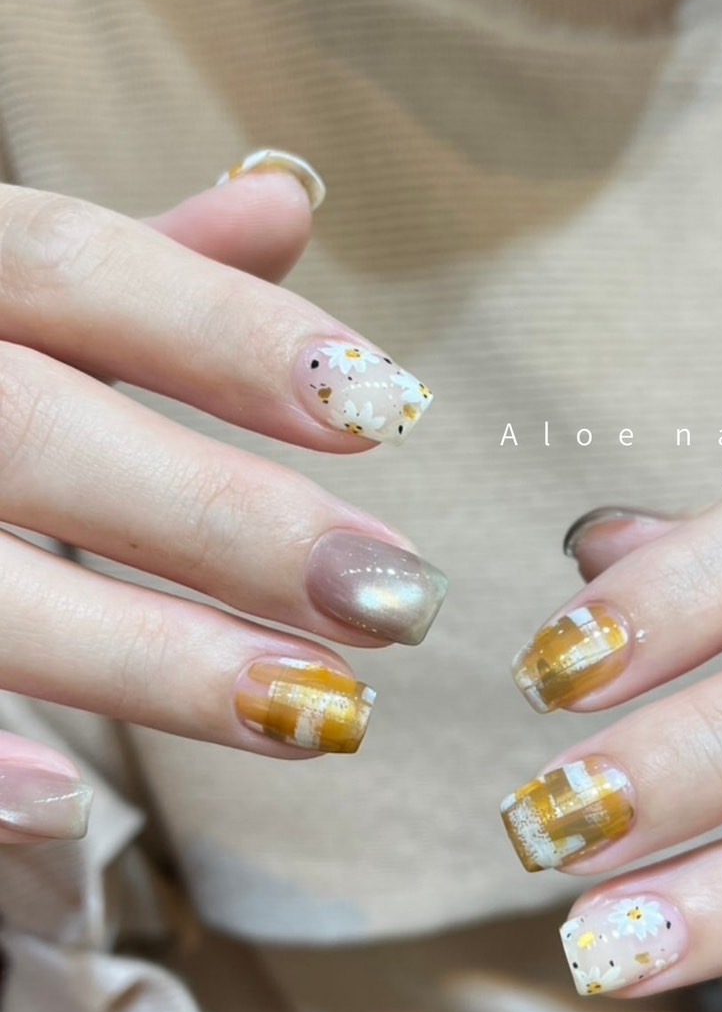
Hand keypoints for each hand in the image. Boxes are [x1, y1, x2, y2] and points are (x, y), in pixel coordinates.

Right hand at [0, 152, 444, 843]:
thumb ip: (123, 269)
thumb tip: (285, 207)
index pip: (67, 265)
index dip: (222, 332)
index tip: (386, 407)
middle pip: (29, 428)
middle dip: (220, 516)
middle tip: (395, 596)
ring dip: (144, 654)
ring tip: (314, 713)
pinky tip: (72, 804)